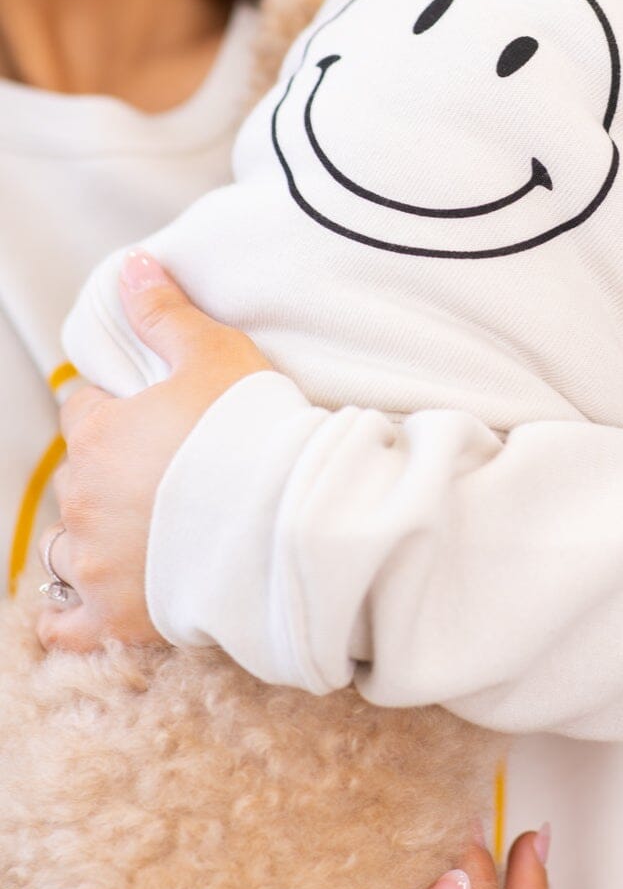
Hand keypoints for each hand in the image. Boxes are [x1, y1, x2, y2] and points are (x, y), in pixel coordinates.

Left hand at [36, 250, 273, 655]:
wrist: (288, 521)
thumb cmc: (254, 432)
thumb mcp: (215, 355)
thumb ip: (165, 313)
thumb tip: (132, 264)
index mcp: (99, 434)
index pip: (83, 412)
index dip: (116, 411)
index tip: (151, 419)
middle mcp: (84, 497)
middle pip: (79, 479)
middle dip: (110, 477)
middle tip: (164, 478)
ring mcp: (97, 560)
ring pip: (70, 545)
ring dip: (94, 539)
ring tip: (138, 536)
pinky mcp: (116, 615)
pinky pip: (67, 623)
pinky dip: (70, 617)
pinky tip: (84, 608)